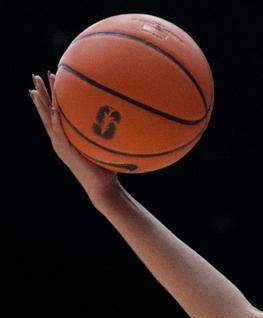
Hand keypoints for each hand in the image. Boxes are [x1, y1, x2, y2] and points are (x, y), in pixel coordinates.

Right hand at [29, 72, 118, 195]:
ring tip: (35, 86)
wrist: (102, 188)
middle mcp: (59, 140)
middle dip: (40, 94)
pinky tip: (53, 107)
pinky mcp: (66, 151)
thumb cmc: (106, 170)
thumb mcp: (103, 147)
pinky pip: (59, 131)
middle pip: (45, 112)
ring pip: (48, 118)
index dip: (48, 99)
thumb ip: (104, 135)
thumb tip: (119, 120)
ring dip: (42, 102)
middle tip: (35, 76)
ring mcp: (60, 145)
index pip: (53, 114)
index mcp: (65, 138)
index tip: (46, 82)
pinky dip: (55, 119)